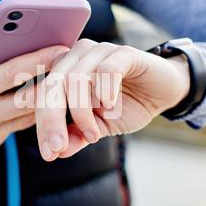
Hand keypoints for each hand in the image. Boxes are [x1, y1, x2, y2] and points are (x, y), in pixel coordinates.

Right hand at [0, 37, 68, 154]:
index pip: (9, 75)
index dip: (38, 60)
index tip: (61, 46)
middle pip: (27, 99)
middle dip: (53, 80)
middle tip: (74, 62)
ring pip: (29, 116)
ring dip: (50, 96)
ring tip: (68, 77)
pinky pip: (22, 126)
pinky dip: (39, 110)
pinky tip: (53, 94)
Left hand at [34, 39, 190, 160]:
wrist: (162, 92)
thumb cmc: (127, 106)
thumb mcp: (98, 127)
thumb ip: (76, 136)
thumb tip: (56, 151)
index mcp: (65, 71)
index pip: (42, 95)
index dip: (42, 124)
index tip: (49, 153)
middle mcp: (78, 56)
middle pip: (53, 85)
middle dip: (52, 120)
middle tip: (58, 147)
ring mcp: (100, 51)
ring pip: (76, 79)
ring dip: (82, 112)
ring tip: (94, 133)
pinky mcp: (124, 53)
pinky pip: (106, 70)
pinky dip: (106, 94)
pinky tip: (110, 107)